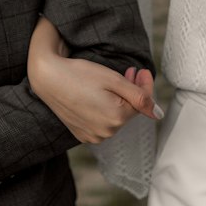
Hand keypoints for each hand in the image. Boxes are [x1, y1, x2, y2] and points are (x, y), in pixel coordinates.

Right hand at [28, 16, 161, 143]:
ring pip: (115, 117)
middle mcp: (106, 132)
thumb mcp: (113, 80)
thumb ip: (139, 97)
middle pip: (128, 111)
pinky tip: (96, 95)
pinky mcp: (81, 134)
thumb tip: (158, 114)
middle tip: (129, 71)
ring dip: (117, 101)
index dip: (144, 85)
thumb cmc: (79, 74)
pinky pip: (101, 123)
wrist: (47, 78)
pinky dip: (103, 110)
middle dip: (130, 92)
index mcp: (116, 118)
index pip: (142, 103)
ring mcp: (92, 136)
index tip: (141, 70)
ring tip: (109, 83)